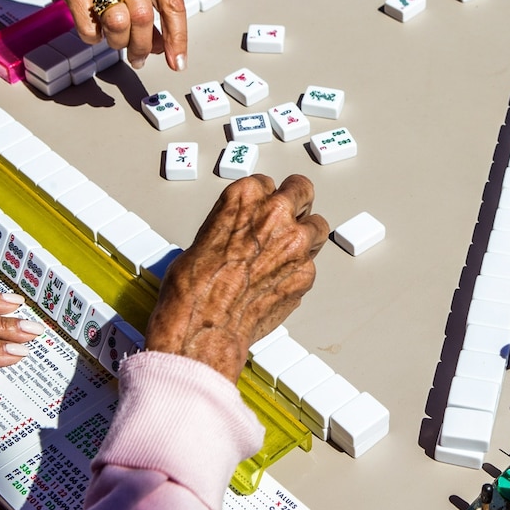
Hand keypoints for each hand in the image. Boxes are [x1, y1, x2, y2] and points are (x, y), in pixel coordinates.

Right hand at [11, 0, 187, 70]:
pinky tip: (94, 28)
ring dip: (119, 42)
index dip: (177, 38)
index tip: (177, 61)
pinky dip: (93, 37)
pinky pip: (89, 27)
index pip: (173, 3)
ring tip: (115, 41)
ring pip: (119, 25)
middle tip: (139, 57)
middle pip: (144, 19)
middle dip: (143, 46)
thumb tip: (162, 41)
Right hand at [146, 175, 329, 382]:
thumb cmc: (193, 287)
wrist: (203, 325)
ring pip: (317, 227)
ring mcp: (296, 244)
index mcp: (245, 197)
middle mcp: (275, 214)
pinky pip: (310, 265)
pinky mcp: (306, 273)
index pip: (267, 183)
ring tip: (288, 252)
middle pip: (301, 191)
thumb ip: (233, 226)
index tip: (261, 209)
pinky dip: (298, 272)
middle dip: (295, 204)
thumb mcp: (204, 238)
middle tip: (288, 216)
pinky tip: (277, 282)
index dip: (264, 199)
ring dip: (306, 236)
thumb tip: (241, 234)